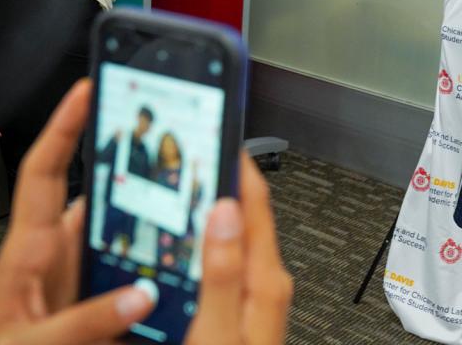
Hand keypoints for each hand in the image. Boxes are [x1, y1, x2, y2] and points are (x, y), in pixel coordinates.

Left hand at [0, 80, 155, 344]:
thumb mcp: (26, 344)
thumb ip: (81, 323)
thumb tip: (139, 296)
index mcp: (27, 253)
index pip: (45, 171)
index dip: (65, 126)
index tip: (88, 88)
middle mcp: (50, 259)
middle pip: (98, 200)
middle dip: (134, 175)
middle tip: (173, 151)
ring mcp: (69, 281)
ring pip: (118, 239)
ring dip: (149, 229)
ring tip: (188, 214)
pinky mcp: (85, 304)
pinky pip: (125, 275)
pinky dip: (150, 270)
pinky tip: (175, 272)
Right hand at [185, 152, 292, 343]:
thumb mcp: (218, 330)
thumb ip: (223, 274)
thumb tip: (225, 214)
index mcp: (266, 281)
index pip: (256, 206)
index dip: (238, 167)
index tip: (220, 135)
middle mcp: (267, 283)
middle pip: (246, 216)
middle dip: (223, 183)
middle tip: (198, 152)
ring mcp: (257, 293)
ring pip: (237, 236)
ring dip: (217, 209)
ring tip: (194, 182)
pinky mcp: (244, 304)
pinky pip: (230, 257)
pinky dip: (212, 238)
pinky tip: (195, 236)